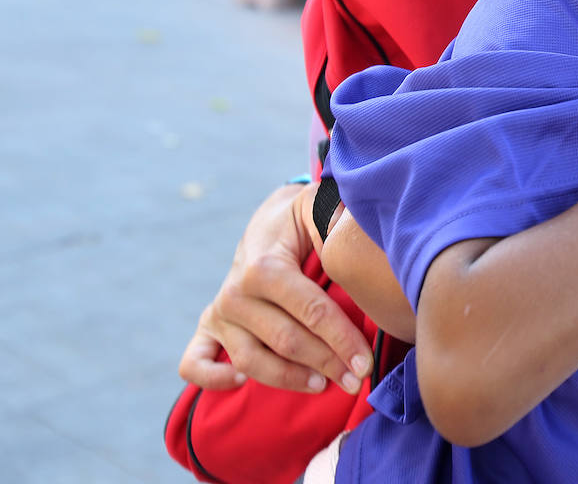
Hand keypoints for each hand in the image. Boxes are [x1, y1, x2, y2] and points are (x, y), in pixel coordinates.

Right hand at [177, 184, 372, 393]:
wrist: (268, 223)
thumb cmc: (302, 220)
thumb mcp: (319, 209)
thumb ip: (335, 220)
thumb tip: (349, 238)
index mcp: (264, 267)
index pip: (310, 311)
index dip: (342, 339)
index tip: (365, 363)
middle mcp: (235, 294)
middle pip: (286, 341)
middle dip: (326, 363)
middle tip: (356, 379)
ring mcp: (219, 314)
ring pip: (252, 360)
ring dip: (288, 379)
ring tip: (323, 384)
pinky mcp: (207, 329)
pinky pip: (194, 364)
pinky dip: (214, 379)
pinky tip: (243, 383)